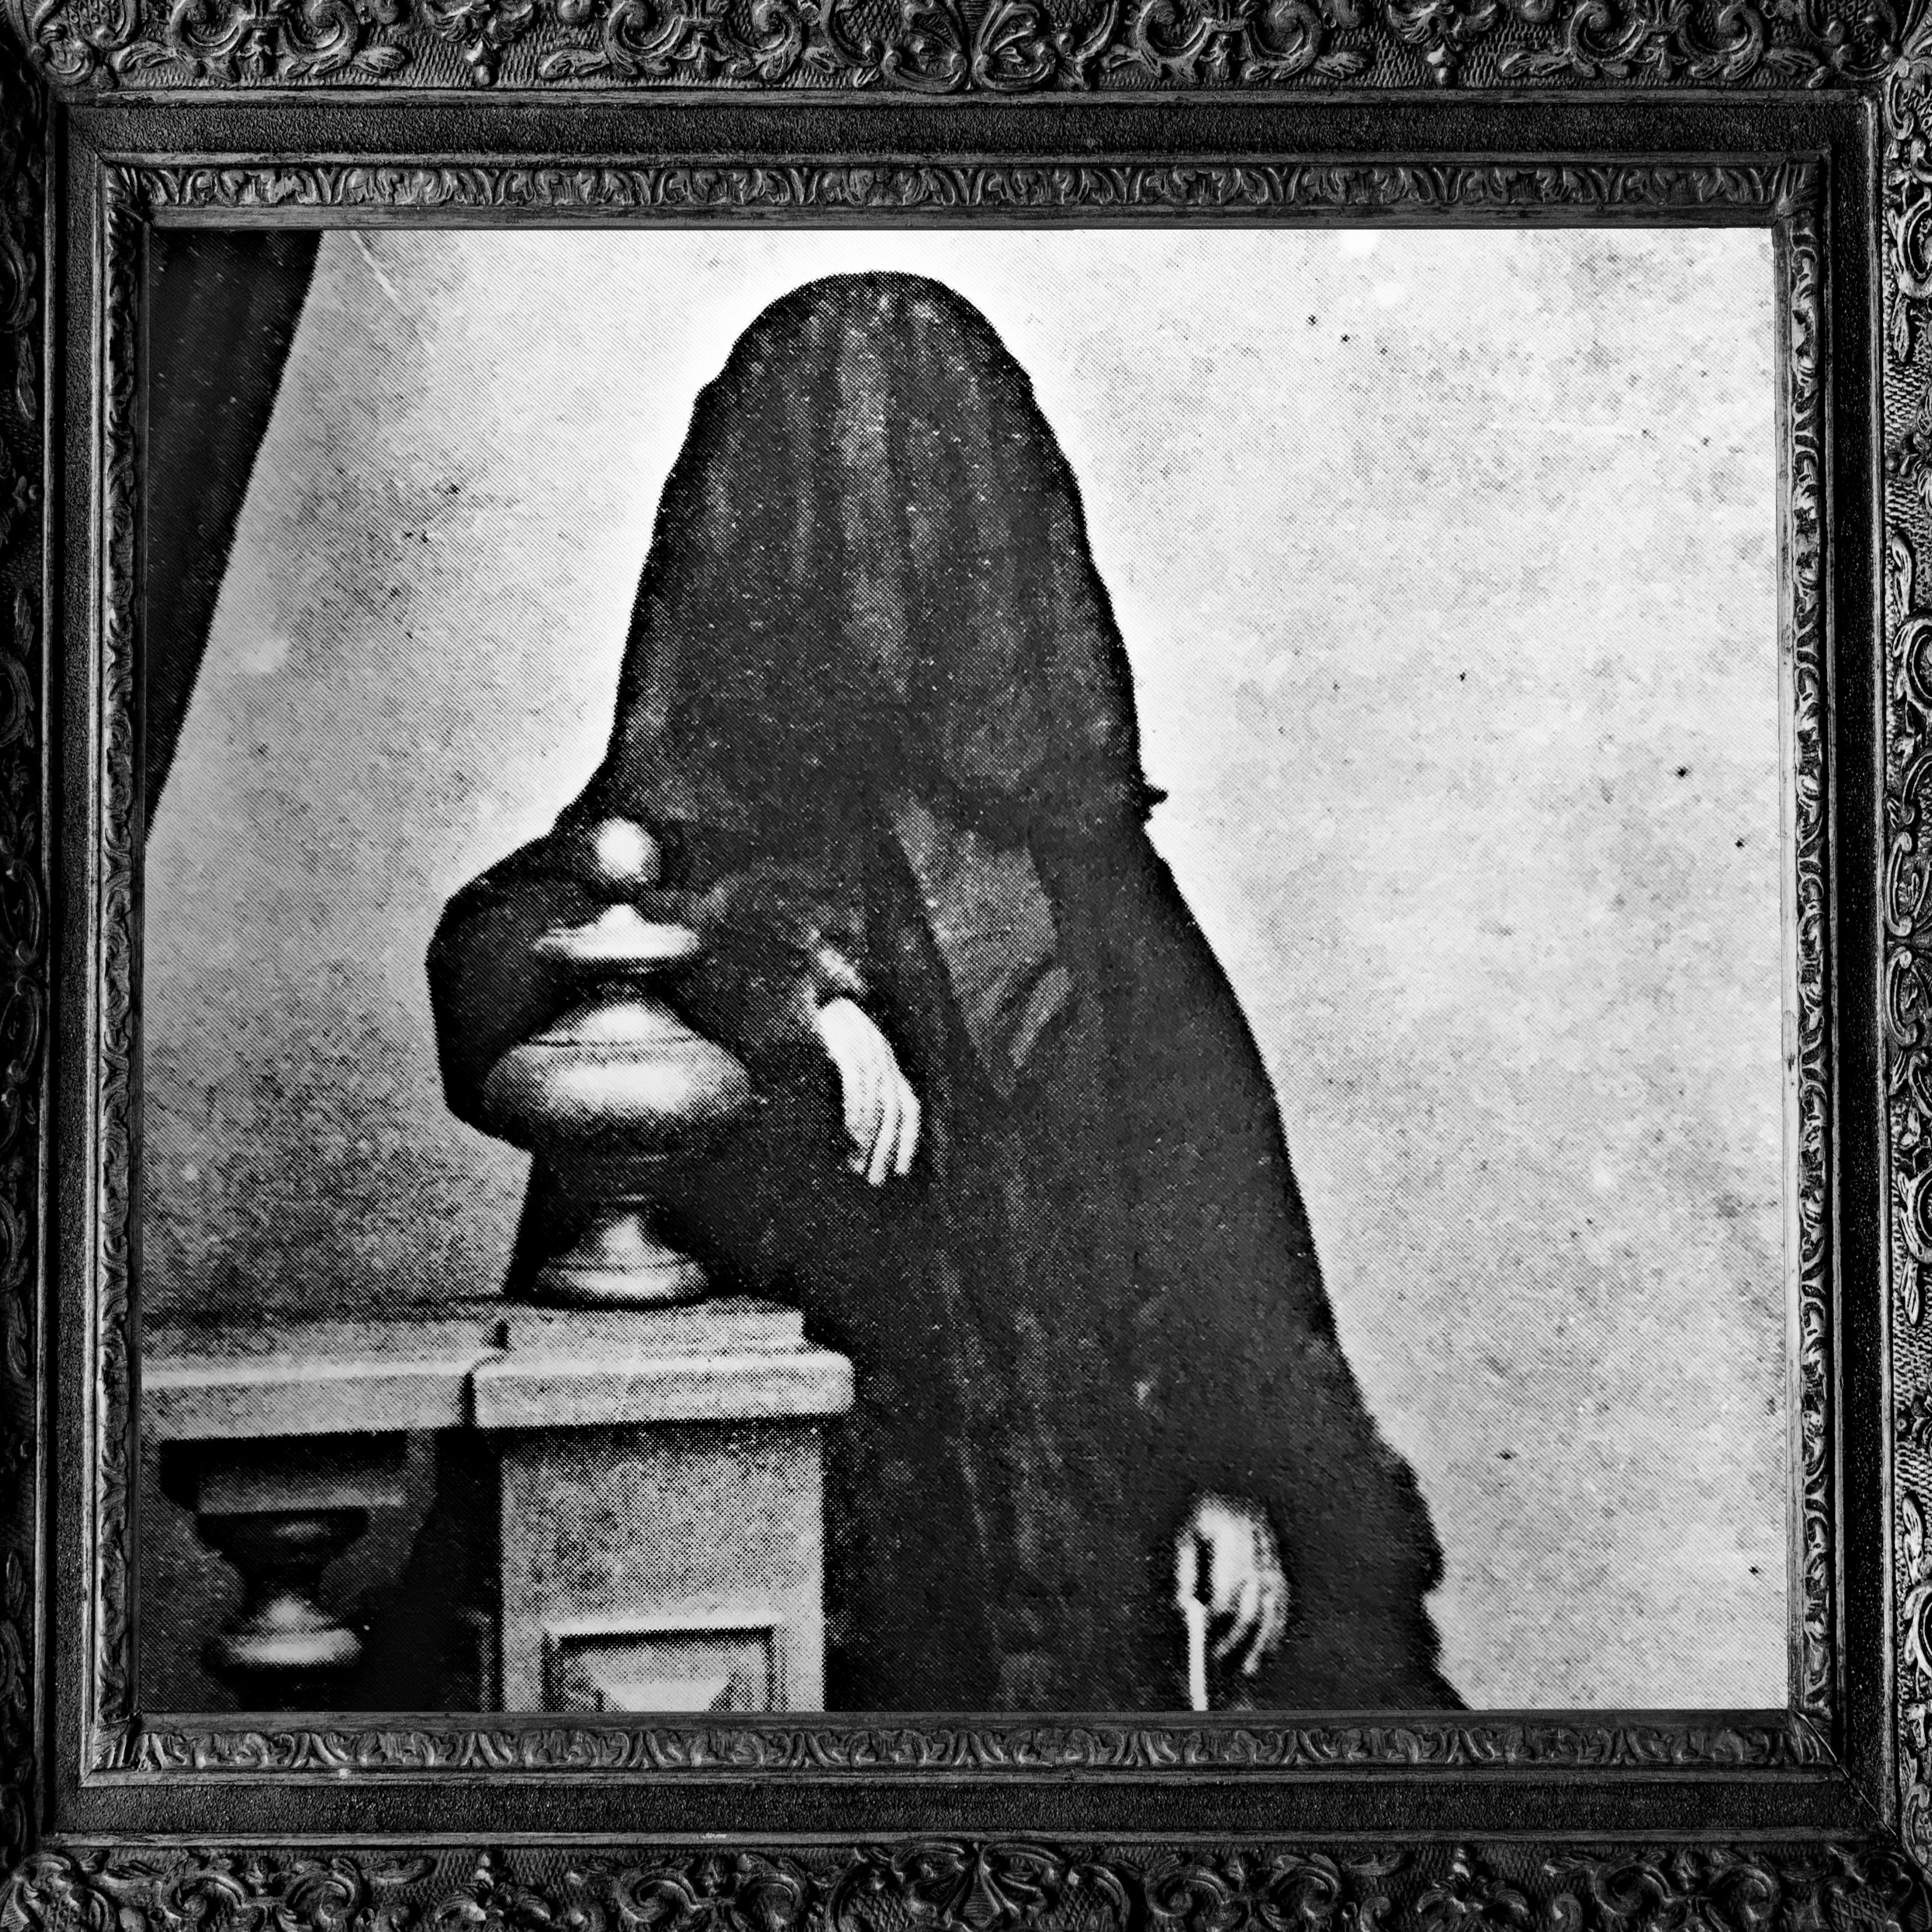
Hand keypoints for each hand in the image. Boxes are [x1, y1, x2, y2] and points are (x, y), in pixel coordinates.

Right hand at [811, 996, 920, 1185]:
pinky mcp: (845, 1042)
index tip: (901, 1170)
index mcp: (886, 1061)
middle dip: (887, 1148)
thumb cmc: (812, 1035)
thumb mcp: (838, 1065)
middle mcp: (882, 1054)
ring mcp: (866, 1046)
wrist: (796, 991)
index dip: (909, 1140)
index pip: (909, 1106)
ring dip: (870, 1137)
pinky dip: (857, 1112)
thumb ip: (851, 1094)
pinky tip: (850, 1136)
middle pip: (896, 1108)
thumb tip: (853, 1141)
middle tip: (874, 1178)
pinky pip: (858, 1084)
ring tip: (857, 1163)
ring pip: (879, 1100)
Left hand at [1178, 1494, 1289, 1679]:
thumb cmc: (1202, 1516)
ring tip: (1248, 1668)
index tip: (1205, 1632)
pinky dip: (1276, 1627)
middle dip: (1236, 1634)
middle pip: (1254, 1601)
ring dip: (1261, 1640)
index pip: (1232, 1582)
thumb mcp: (1186, 1535)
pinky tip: (1269, 1648)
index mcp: (1237, 1531)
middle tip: (1218, 1657)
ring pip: (1273, 1607)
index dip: (1219, 1611)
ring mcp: (1275, 1558)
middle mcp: (1261, 1547)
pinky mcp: (1280, 1567)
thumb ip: (1185, 1571)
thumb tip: (1186, 1610)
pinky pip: (1282, 1602)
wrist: (1229, 1494)